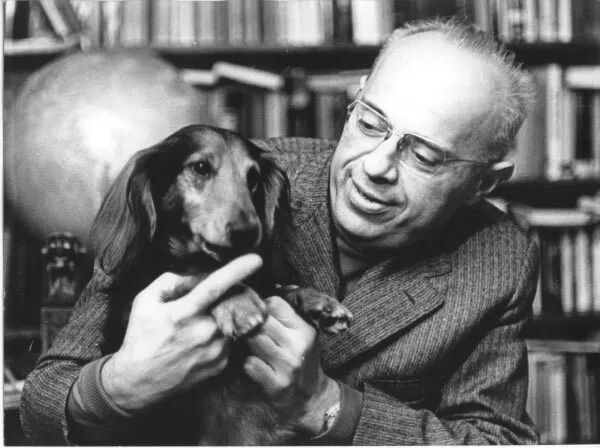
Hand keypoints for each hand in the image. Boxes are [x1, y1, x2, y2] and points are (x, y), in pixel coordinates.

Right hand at [102, 254, 262, 410]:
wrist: (139, 382)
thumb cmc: (140, 337)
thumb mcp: (145, 301)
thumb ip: (171, 281)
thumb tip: (198, 275)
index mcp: (183, 313)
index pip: (215, 286)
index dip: (237, 270)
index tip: (256, 259)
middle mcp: (204, 332)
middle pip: (230, 301)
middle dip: (230, 293)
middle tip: (215, 297)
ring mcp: (215, 351)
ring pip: (231, 320)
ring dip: (223, 314)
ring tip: (200, 322)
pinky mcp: (221, 364)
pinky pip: (229, 338)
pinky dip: (221, 333)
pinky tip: (201, 340)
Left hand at [244, 296, 339, 435]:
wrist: (309, 397)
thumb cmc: (301, 359)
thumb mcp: (303, 334)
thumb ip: (289, 312)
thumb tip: (277, 286)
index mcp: (304, 329)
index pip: (275, 303)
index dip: (262, 306)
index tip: (258, 313)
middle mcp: (297, 345)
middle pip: (261, 321)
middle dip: (250, 323)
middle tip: (244, 326)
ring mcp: (287, 365)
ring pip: (252, 340)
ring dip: (245, 342)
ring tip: (247, 343)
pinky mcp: (276, 384)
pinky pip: (250, 364)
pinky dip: (247, 363)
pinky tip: (251, 363)